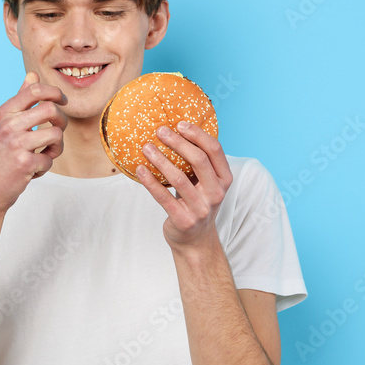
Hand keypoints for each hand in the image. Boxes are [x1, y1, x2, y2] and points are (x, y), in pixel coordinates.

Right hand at [0, 72, 67, 213]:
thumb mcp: (4, 123)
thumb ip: (21, 100)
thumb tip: (32, 74)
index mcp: (5, 113)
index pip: (35, 90)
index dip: (55, 92)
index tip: (63, 101)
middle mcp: (9, 125)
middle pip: (50, 109)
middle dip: (61, 121)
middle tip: (57, 131)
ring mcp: (16, 144)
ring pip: (56, 135)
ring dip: (56, 147)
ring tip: (45, 154)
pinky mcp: (24, 163)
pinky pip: (50, 158)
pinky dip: (46, 165)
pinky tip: (34, 169)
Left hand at [135, 121, 232, 249]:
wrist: (195, 241)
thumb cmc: (197, 203)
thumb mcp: (206, 184)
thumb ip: (200, 164)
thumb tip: (175, 131)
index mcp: (224, 180)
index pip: (215, 150)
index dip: (198, 134)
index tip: (180, 123)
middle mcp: (216, 193)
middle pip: (198, 160)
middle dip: (178, 142)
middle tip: (160, 131)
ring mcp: (201, 208)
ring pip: (178, 178)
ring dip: (160, 159)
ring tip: (146, 147)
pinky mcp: (183, 220)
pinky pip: (163, 197)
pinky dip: (150, 182)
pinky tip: (140, 169)